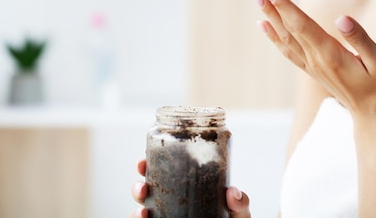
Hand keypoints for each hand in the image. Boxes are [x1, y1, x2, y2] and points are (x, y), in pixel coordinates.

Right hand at [129, 159, 250, 217]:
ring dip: (135, 210)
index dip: (150, 166)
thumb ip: (240, 204)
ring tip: (143, 211)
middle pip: (147, 193)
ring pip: (141, 213)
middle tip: (142, 186)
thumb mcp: (238, 213)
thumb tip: (232, 192)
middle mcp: (172, 205)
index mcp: (187, 190)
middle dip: (138, 187)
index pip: (164, 174)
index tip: (143, 161)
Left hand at [252, 0, 375, 116]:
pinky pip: (287, 49)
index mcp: (329, 54)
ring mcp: (311, 65)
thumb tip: (342, 19)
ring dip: (269, 14)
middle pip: (288, 26)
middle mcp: (315, 59)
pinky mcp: (312, 69)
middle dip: (272, 0)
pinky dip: (273, 35)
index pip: (301, 24)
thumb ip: (360, 40)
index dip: (284, 3)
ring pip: (284, 36)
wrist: (373, 116)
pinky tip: (264, 24)